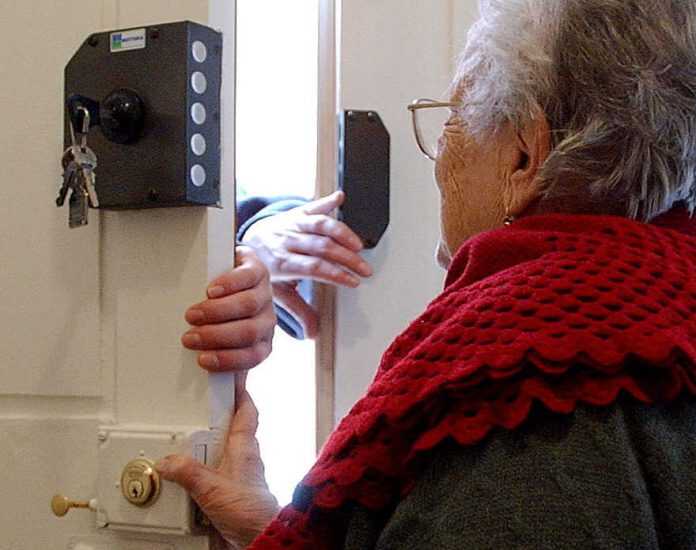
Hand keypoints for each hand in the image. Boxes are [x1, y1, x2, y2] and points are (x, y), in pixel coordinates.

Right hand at [156, 386, 278, 547]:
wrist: (260, 538)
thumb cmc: (249, 512)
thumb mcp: (211, 488)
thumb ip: (188, 473)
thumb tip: (168, 461)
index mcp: (245, 448)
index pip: (247, 411)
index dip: (242, 392)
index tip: (235, 377)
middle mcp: (246, 458)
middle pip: (235, 428)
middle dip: (221, 417)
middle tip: (205, 406)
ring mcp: (242, 475)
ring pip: (227, 450)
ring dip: (212, 445)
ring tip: (190, 443)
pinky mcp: (235, 491)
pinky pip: (219, 472)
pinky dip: (207, 469)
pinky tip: (193, 476)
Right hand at [182, 247, 275, 371]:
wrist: (241, 273)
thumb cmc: (228, 315)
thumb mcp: (226, 341)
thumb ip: (220, 359)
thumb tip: (204, 400)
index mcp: (261, 343)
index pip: (252, 357)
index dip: (228, 360)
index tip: (202, 361)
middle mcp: (268, 321)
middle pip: (249, 332)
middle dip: (217, 336)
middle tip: (190, 337)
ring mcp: (266, 295)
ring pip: (247, 306)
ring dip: (217, 312)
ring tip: (193, 314)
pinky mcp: (259, 270)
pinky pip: (246, 278)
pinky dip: (227, 286)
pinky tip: (210, 291)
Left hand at [242, 191, 372, 337]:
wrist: (246, 243)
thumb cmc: (265, 269)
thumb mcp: (276, 292)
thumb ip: (297, 311)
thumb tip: (312, 334)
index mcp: (282, 262)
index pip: (313, 267)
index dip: (335, 274)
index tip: (353, 281)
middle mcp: (287, 240)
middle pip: (321, 247)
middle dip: (347, 258)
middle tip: (364, 269)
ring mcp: (292, 224)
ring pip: (320, 225)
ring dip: (343, 233)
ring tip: (359, 245)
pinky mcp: (297, 212)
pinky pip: (313, 205)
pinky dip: (327, 201)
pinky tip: (340, 198)